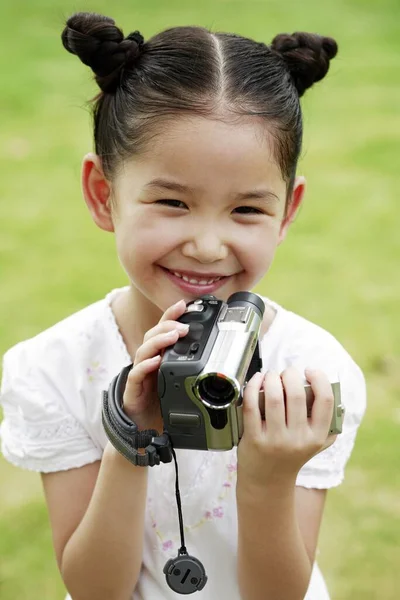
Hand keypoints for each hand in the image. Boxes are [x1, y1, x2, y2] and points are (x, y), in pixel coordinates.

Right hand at [122, 299, 188, 431]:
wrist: (145, 430)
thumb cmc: (163, 405)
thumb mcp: (183, 384)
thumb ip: (194, 370)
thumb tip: (222, 360)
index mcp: (160, 357)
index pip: (163, 331)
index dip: (171, 315)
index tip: (183, 304)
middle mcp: (148, 362)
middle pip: (153, 335)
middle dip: (167, 326)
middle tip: (183, 325)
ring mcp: (139, 374)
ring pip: (144, 350)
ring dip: (159, 341)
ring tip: (173, 336)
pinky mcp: (133, 389)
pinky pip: (136, 374)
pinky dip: (145, 365)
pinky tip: (156, 361)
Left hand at [237, 367, 336, 487]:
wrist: (268, 481)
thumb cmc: (292, 454)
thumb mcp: (316, 443)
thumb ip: (327, 422)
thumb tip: (332, 393)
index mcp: (317, 436)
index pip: (326, 400)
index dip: (319, 379)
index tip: (309, 371)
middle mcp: (298, 439)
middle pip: (296, 394)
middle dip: (289, 374)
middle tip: (285, 372)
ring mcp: (276, 439)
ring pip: (274, 397)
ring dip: (271, 378)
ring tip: (270, 375)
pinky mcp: (254, 438)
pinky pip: (252, 405)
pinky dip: (253, 387)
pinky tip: (256, 381)